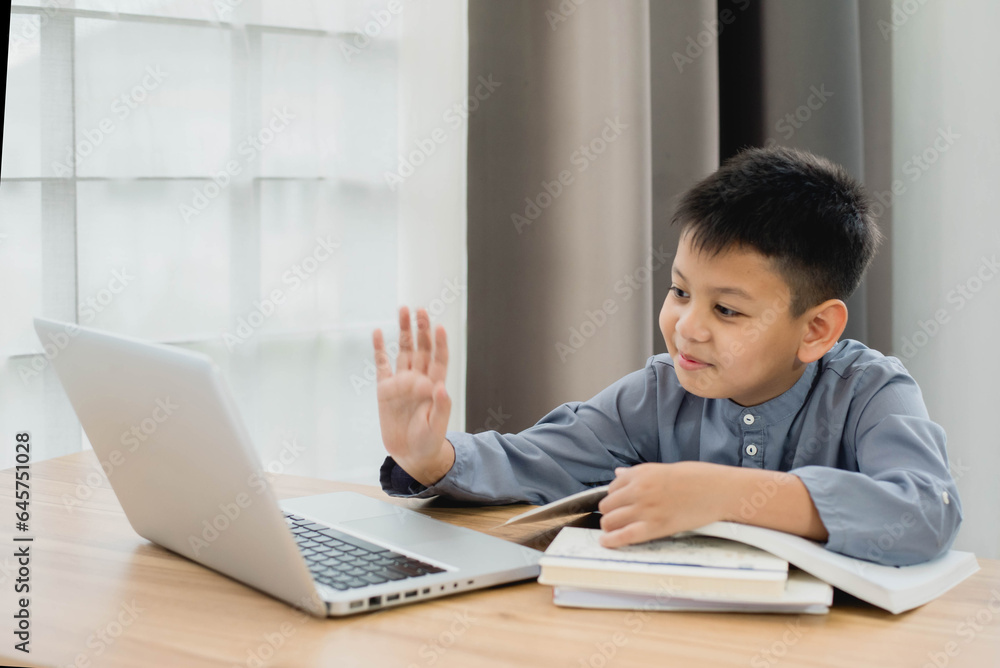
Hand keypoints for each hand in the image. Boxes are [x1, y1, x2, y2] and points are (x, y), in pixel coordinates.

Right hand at [373, 307, 454, 485]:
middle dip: (420, 329)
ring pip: (403, 350)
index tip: (439, 327)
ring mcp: (402, 382)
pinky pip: (382, 365)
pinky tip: (377, 332)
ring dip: (404, 331)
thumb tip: (440, 386)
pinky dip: (379, 349)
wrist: (411, 454)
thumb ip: (441, 406)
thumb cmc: (429, 441)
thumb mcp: (437, 426)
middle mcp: (419, 379)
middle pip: (421, 348)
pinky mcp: (385, 389)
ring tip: (403, 310)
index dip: (440, 343)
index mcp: (434, 385)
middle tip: (419, 309)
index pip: (439, 359)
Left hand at [597, 462, 727, 547]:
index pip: (612, 487)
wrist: (719, 490)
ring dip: (610, 527)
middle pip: (607, 506)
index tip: (619, 504)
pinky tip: (606, 543)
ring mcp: (646, 509)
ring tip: (614, 530)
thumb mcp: (664, 469)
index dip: (615, 498)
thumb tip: (618, 474)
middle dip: (610, 512)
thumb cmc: (697, 478)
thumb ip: (638, 474)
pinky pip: (624, 536)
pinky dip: (612, 541)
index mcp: (641, 473)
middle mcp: (638, 490)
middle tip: (618, 518)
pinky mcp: (656, 527)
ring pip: (610, 521)